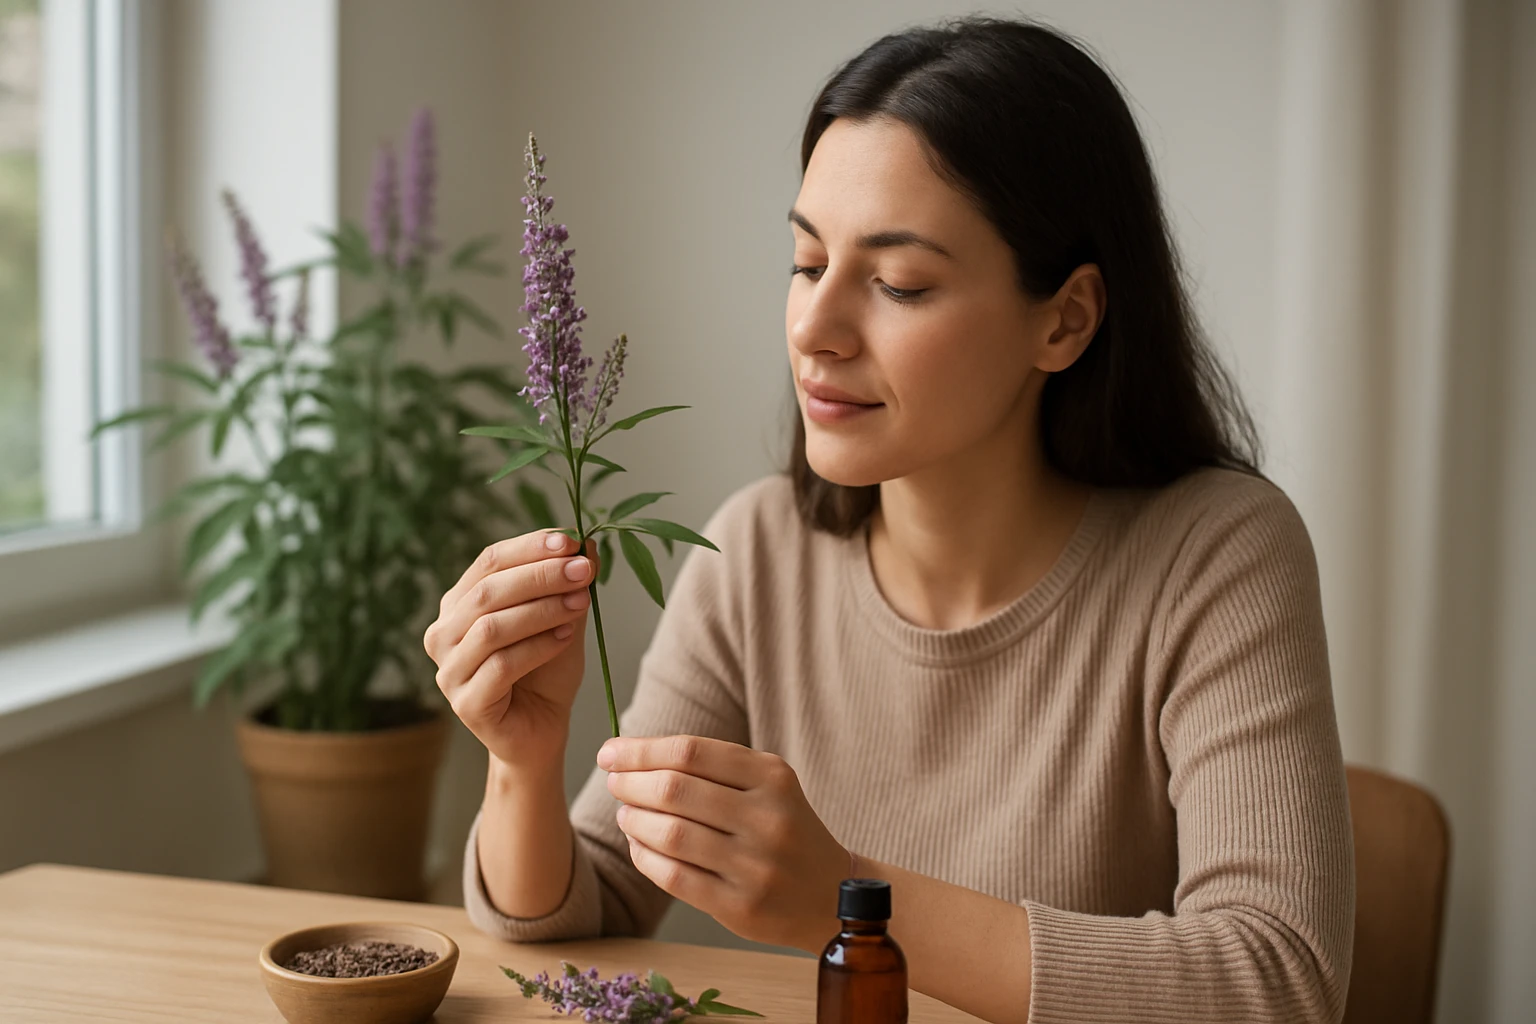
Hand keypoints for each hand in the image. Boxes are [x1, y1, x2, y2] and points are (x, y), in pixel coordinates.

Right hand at [424, 530, 599, 770]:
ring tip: (581, 603)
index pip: (489, 561)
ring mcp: (449, 671)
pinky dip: (539, 646)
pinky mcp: (466, 704)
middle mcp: (444, 634)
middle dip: (540, 575)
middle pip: (488, 591)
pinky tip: (567, 636)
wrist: (542, 732)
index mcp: (459, 604)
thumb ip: (568, 586)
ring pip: (492, 628)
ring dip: (542, 610)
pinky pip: (502, 666)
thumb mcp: (563, 620)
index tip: (570, 541)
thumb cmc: (547, 673)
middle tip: (583, 569)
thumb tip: (589, 542)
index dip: (529, 547)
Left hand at [597, 735, 851, 949]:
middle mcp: (767, 818)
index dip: (641, 750)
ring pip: (670, 834)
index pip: (691, 752)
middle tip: (614, 782)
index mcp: (772, 776)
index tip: (610, 752)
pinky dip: (645, 858)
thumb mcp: (768, 785)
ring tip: (626, 814)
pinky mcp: (740, 906)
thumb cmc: (785, 829)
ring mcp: (754, 865)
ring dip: (635, 821)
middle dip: (631, 783)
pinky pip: (674, 877)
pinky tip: (638, 846)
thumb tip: (632, 759)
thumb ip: (712, 769)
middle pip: (675, 790)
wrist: (833, 893)